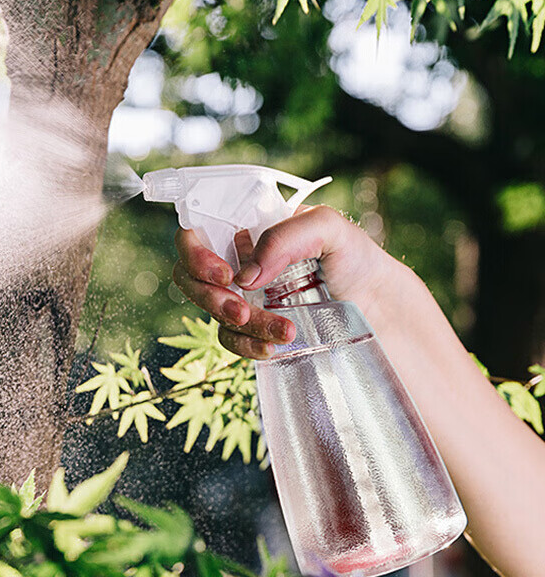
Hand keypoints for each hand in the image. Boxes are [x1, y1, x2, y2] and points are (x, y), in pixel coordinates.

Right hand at [173, 205, 399, 358]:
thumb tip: (244, 276)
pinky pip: (230, 340)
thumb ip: (286, 236)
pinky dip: (246, 345)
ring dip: (238, 325)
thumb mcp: (330, 229)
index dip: (195, 252)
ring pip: (211, 312)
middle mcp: (239, 262)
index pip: (198, 231)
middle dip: (209, 296)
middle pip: (191, 276)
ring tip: (284, 331)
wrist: (384, 313)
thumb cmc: (359, 261)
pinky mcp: (253, 330)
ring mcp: (244, 298)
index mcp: (249, 229)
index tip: (225, 273)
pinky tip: (273, 347)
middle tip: (240, 308)